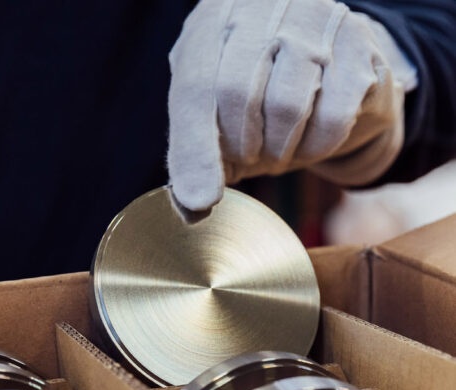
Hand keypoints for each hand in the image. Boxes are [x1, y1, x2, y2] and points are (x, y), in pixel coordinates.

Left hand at [168, 0, 415, 211]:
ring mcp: (314, 20)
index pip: (195, 86)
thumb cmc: (261, 99)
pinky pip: (332, 117)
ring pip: (286, 106)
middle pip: (237, 93)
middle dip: (242, 146)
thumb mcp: (218, 117)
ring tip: (280, 147)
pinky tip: (310, 140)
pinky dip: (316, 147)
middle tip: (251, 158)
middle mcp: (262, 7)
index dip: (194, 151)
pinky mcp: (357, 47)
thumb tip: (192, 209)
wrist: (334, 70)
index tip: (200, 201)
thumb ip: (197, 156)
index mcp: (214, 21)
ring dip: (280, 149)